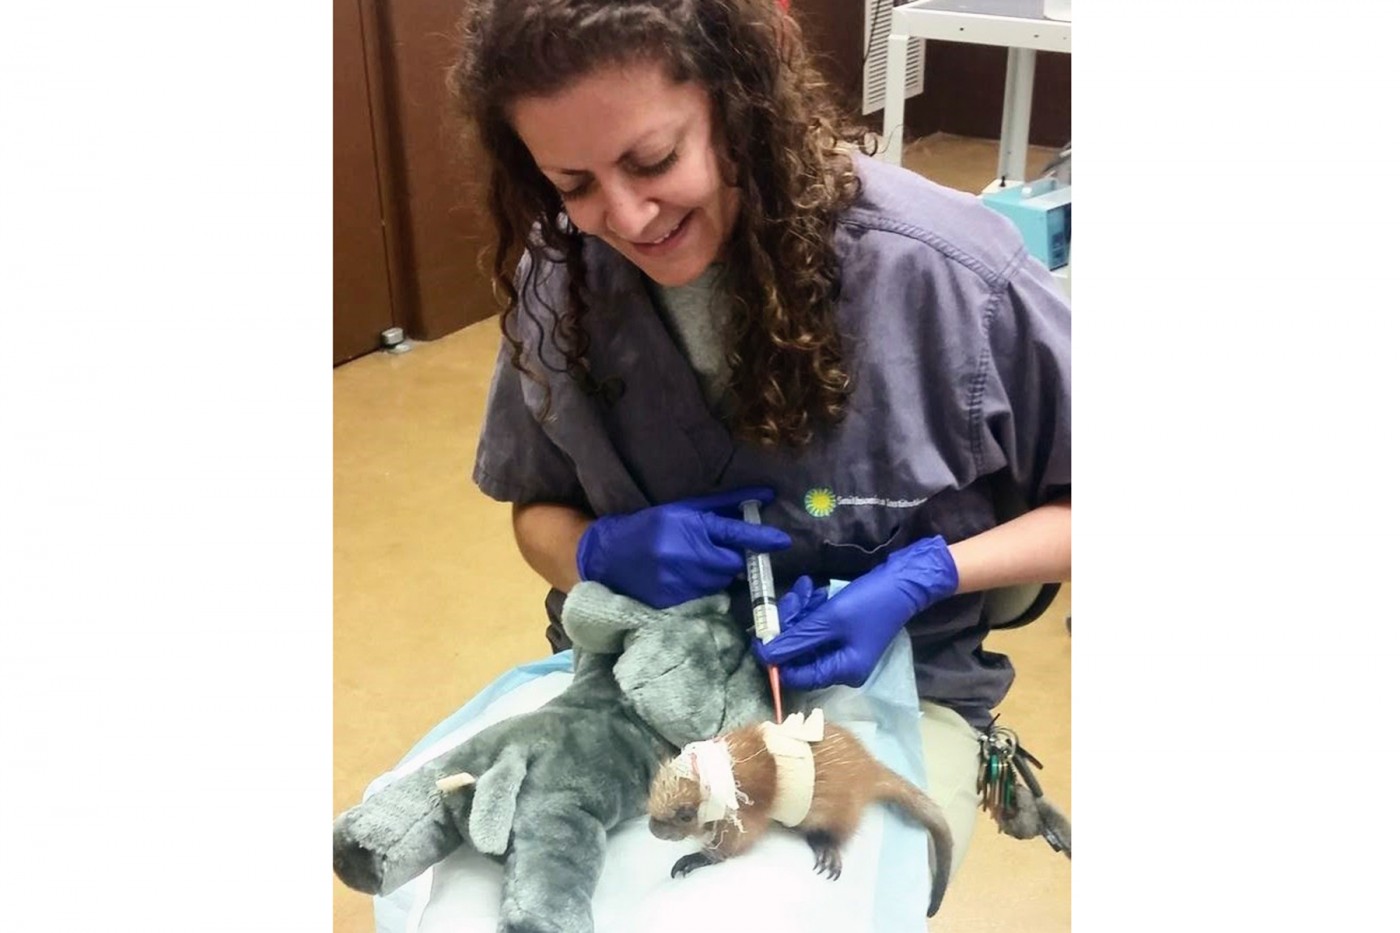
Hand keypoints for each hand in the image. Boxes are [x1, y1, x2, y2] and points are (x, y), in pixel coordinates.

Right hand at [576, 487, 791, 608]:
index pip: (736, 533)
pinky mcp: (675, 601)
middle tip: (716, 551)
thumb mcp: (685, 508)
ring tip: (693, 563)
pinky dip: (702, 587)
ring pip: (721, 581)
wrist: (609, 555)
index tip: (783, 540)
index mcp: (692, 526)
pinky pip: (704, 596)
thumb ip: (726, 503)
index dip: (762, 538)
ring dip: (717, 573)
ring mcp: (682, 581)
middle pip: (733, 562)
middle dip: (732, 558)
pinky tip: (684, 578)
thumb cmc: (652, 526)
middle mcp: (688, 555)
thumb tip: (766, 494)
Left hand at [752, 536, 958, 688]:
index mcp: (841, 671)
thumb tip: (764, 656)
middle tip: (792, 598)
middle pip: (799, 653)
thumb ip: (796, 640)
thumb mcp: (830, 620)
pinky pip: (816, 625)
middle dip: (790, 624)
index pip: (796, 676)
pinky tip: (813, 589)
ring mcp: (842, 648)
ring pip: (805, 635)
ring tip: (805, 588)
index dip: (776, 656)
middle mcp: (841, 666)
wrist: (904, 580)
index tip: (763, 631)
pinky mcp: (842, 631)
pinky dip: (811, 608)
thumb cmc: (870, 602)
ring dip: (799, 611)